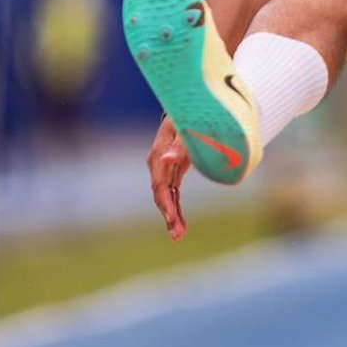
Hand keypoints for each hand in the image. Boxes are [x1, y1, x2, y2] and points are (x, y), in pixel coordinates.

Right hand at [147, 116, 190, 240]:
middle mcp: (158, 164)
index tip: (171, 218)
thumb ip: (178, 145)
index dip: (165, 202)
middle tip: (176, 234)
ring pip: (165, 197)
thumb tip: (166, 158)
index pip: (159, 183)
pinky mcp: (172, 174)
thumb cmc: (188, 118)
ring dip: (172, 217)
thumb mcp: (185, 130)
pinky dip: (176, 210)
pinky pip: (172, 195)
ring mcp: (164, 170)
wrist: (187, 110)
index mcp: (159, 154)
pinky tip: (181, 227)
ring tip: (178, 236)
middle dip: (168, 214)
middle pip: (160, 194)